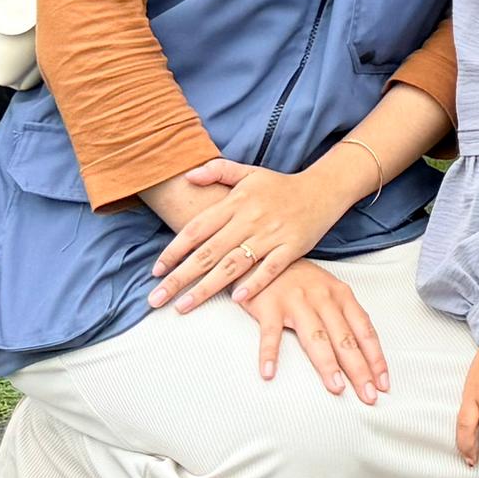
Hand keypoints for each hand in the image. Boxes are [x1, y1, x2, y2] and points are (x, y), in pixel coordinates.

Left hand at [144, 152, 363, 315]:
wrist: (323, 189)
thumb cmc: (280, 185)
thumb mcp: (249, 172)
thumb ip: (218, 171)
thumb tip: (188, 176)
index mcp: (236, 202)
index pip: (197, 229)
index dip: (174, 251)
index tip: (155, 271)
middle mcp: (250, 218)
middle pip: (208, 252)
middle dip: (179, 277)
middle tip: (156, 298)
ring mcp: (271, 234)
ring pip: (233, 265)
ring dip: (206, 288)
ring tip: (183, 306)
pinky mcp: (292, 247)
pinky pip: (271, 268)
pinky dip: (255, 283)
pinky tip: (237, 298)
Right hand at [241, 257, 385, 400]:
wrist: (266, 256)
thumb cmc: (301, 281)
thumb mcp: (329, 292)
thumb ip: (343, 318)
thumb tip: (363, 355)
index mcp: (342, 296)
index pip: (364, 331)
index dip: (375, 358)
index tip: (383, 383)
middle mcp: (323, 298)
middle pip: (345, 339)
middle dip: (359, 369)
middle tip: (368, 396)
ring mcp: (296, 301)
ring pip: (316, 337)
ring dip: (327, 364)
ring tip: (336, 387)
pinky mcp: (270, 305)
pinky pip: (270, 333)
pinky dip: (269, 353)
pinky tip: (269, 373)